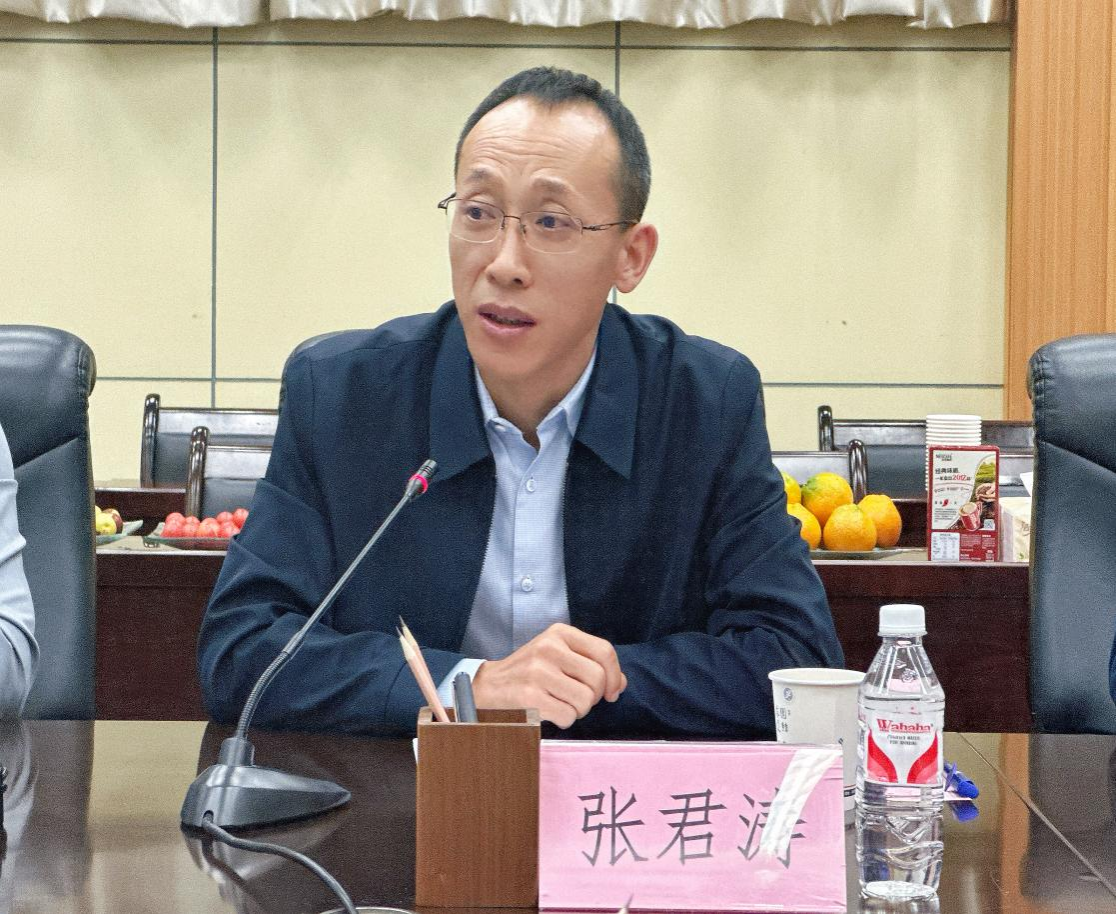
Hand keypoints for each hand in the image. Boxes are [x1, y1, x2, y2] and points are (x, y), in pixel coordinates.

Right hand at [471, 623, 626, 728]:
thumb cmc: (530, 672)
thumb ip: (590, 664)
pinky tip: (550, 711)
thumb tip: (620, 684)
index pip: (604, 651)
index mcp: (559, 633)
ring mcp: (538, 671)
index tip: (612, 692)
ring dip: (579, 710)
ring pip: (585, 700)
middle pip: (598, 678)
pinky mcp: (529, 695)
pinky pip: (568, 716)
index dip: (615, 676)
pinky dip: (565, 720)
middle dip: (595, 696)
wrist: (489, 685)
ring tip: (562, 704)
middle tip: (580, 699)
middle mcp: (549, 647)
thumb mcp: (559, 655)